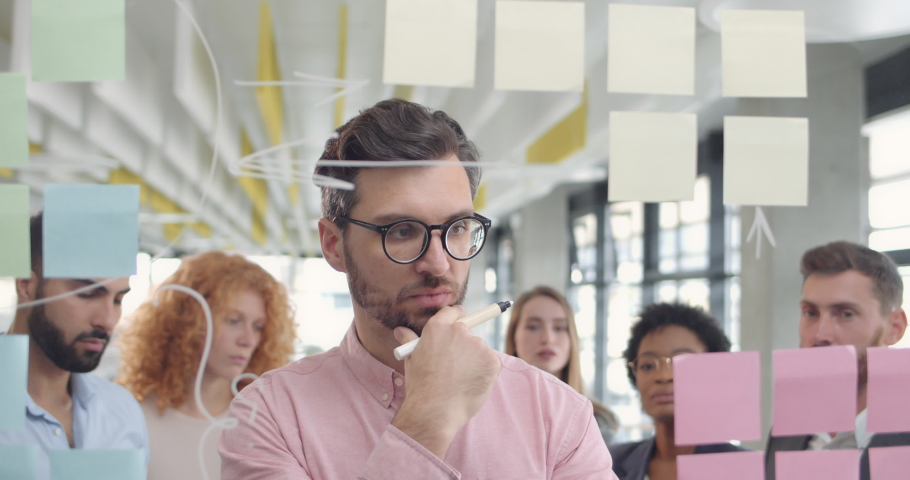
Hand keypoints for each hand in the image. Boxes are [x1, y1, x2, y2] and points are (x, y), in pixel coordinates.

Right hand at [391, 305, 501, 458]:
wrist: (434, 410)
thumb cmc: (420, 386)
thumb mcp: (411, 359)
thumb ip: (410, 341)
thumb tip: (401, 331)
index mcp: (438, 327)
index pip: (453, 312)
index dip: (457, 318)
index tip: (459, 324)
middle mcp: (459, 332)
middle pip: (468, 333)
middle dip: (463, 346)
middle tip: (455, 366)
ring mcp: (478, 346)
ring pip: (479, 350)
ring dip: (474, 361)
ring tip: (460, 380)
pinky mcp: (492, 361)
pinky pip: (491, 364)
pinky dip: (485, 373)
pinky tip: (471, 385)